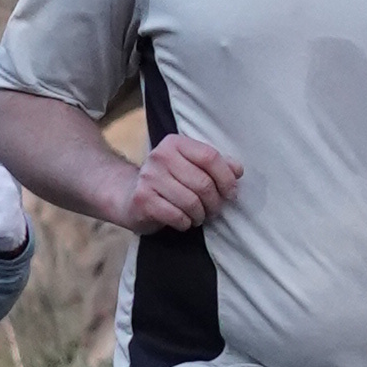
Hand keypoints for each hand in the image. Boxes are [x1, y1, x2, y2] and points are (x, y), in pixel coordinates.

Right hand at [122, 131, 240, 232]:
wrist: (129, 196)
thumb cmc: (169, 182)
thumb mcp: (190, 167)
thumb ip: (215, 165)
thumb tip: (237, 170)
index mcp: (175, 143)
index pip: (210, 157)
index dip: (226, 178)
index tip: (231, 193)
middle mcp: (160, 156)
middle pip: (203, 183)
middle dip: (214, 202)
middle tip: (214, 210)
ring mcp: (149, 177)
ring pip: (191, 202)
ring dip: (200, 214)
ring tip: (199, 216)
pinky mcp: (142, 199)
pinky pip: (176, 215)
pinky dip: (186, 222)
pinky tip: (184, 221)